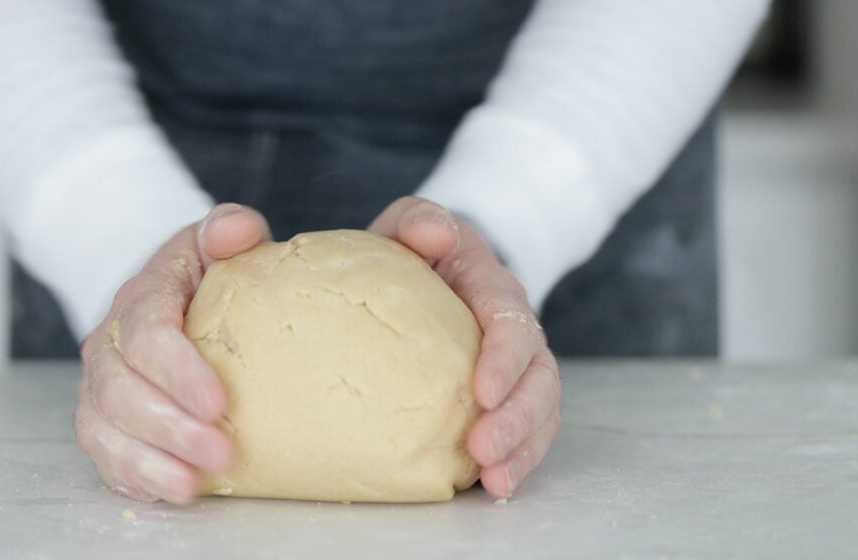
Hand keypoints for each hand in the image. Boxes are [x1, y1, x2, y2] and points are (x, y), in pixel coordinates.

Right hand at [75, 203, 270, 502]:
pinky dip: (134, 477)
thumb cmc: (201, 274)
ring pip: (104, 429)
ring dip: (149, 460)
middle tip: (222, 452)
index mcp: (141, 297)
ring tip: (194, 484)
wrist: (168, 298)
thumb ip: (229, 230)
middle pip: (121, 390)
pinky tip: (172, 491)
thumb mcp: (215, 242)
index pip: (147, 333)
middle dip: (170, 427)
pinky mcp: (103, 421)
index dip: (178, 370)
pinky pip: (105, 455)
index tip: (220, 401)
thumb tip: (237, 231)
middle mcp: (109, 344)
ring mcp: (99, 386)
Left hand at [370, 196, 560, 497]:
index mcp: (493, 287)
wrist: (427, 270)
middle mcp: (516, 331)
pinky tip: (494, 488)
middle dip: (517, 417)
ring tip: (495, 481)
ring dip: (522, 448)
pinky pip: (528, 431)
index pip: (511, 321)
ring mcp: (517, 368)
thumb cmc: (414, 250)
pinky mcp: (507, 397)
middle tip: (483, 450)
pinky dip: (518, 460)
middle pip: (539, 376)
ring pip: (542, 410)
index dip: (504, 358)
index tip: (481, 391)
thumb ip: (417, 218)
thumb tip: (434, 233)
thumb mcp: (409, 223)